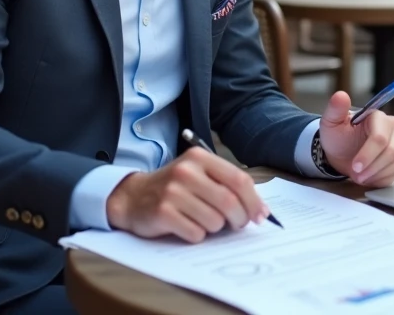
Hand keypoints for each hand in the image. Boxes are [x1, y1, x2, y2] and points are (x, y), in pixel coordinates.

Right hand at [106, 148, 269, 242]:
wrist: (132, 196)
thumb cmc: (174, 188)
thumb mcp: (199, 175)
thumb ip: (228, 186)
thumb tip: (261, 211)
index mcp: (200, 158)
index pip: (239, 179)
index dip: (254, 201)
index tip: (260, 216)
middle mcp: (186, 171)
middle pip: (229, 202)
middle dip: (239, 218)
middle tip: (238, 224)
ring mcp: (172, 192)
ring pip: (214, 221)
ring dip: (215, 228)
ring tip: (203, 221)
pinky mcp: (162, 213)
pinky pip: (195, 234)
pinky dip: (197, 235)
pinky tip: (186, 226)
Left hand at [318, 91, 393, 186]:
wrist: (342, 152)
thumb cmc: (338, 136)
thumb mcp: (331, 123)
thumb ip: (335, 109)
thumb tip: (340, 95)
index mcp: (378, 117)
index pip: (380, 138)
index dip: (368, 154)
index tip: (355, 166)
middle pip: (390, 153)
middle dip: (371, 167)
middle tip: (355, 175)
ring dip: (375, 174)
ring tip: (359, 176)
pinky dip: (379, 179)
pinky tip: (368, 176)